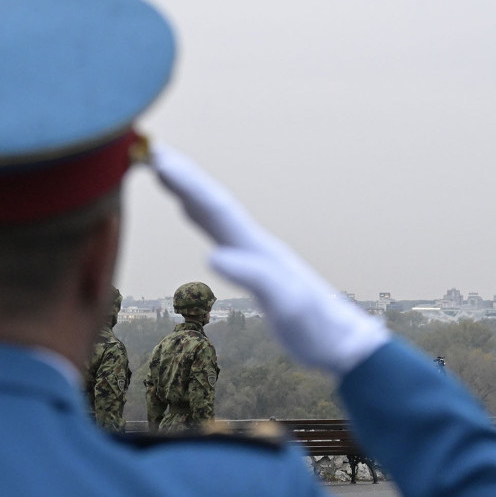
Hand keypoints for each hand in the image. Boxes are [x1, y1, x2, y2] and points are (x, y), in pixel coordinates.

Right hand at [151, 142, 388, 375]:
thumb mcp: (288, 306)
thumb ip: (256, 278)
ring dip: (190, 192)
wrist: (343, 343)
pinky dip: (203, 218)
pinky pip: (222, 235)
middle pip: (215, 204)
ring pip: (217, 216)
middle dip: (184, 179)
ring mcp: (257, 256)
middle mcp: (257, 246)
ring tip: (164, 171)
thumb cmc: (318, 329)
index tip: (160, 160)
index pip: (218, 209)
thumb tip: (213, 256)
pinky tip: (193, 215)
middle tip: (151, 153)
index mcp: (259, 250)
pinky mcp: (257, 271)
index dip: (189, 185)